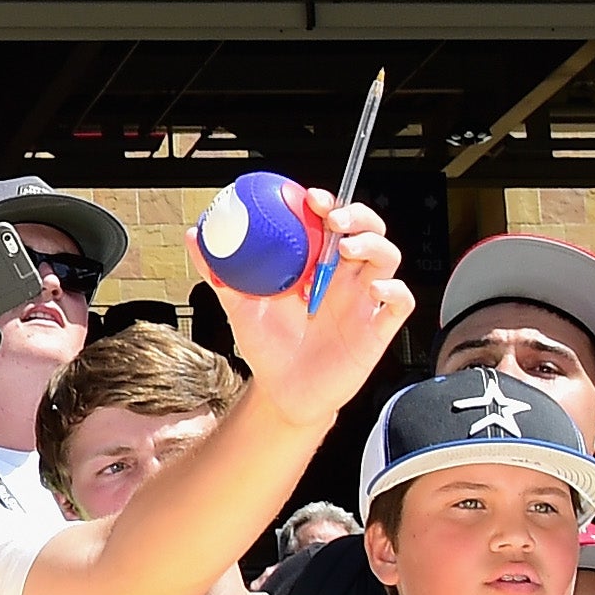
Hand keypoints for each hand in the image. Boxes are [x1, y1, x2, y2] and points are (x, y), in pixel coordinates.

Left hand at [216, 193, 414, 430]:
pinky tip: (374, 289)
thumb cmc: (267, 347)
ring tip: (346, 248)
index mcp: (317, 266)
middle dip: (358, 217)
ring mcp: (363, 302)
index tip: (312, 200)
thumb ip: (219, 272)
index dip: (330, 204)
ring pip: (388, 258)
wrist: (281, 394)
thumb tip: (193, 236)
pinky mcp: (377, 330)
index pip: (334, 223)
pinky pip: (400, 303)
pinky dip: (394, 290)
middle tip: (334, 219)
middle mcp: (344, 279)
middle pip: (370, 231)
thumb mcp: (239, 305)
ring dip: (373, 245)